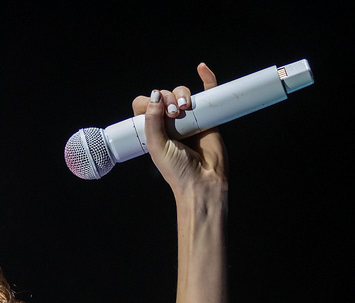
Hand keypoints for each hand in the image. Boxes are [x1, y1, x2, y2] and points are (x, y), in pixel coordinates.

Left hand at [131, 62, 227, 196]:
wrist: (202, 182)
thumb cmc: (178, 171)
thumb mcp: (156, 147)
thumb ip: (152, 121)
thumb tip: (156, 94)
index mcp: (154, 131)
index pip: (146, 106)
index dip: (148, 102)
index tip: (155, 110)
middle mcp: (170, 123)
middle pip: (166, 96)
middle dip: (168, 98)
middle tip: (173, 113)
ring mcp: (189, 119)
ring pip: (183, 93)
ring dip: (182, 93)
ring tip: (184, 108)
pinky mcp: (208, 116)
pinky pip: (207, 91)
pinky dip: (206, 78)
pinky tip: (202, 68)